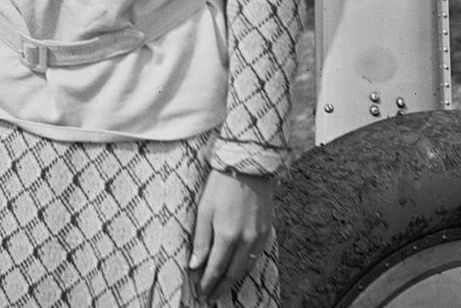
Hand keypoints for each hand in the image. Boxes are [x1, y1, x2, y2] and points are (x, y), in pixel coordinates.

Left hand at [189, 168, 272, 302]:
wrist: (248, 166)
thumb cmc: (221, 185)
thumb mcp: (204, 209)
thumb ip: (201, 240)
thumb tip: (195, 265)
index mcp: (228, 236)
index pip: (216, 268)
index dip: (207, 283)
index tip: (200, 292)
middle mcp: (246, 241)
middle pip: (232, 274)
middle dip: (220, 287)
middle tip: (209, 296)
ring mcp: (258, 238)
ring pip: (245, 268)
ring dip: (233, 280)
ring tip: (222, 288)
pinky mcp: (266, 232)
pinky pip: (255, 257)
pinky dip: (245, 268)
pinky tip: (238, 270)